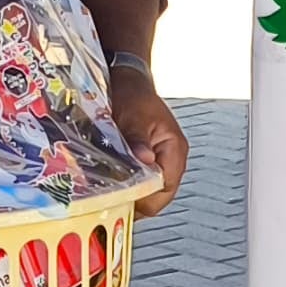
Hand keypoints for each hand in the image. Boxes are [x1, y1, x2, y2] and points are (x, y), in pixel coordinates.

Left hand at [110, 68, 189, 218]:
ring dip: (133, 195)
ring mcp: (163, 161)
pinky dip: (131, 187)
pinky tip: (114, 187)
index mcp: (175, 148)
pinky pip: (145, 183)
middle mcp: (174, 159)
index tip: (120, 201)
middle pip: (160, 195)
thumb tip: (145, 159)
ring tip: (110, 196)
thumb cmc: (132, 95)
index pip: (165, 187)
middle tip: (110, 204)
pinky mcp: (152, 162)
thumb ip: (137, 139)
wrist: (129, 82)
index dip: (144, 198)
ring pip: (152, 192)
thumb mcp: (132, 116)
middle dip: (137, 200)